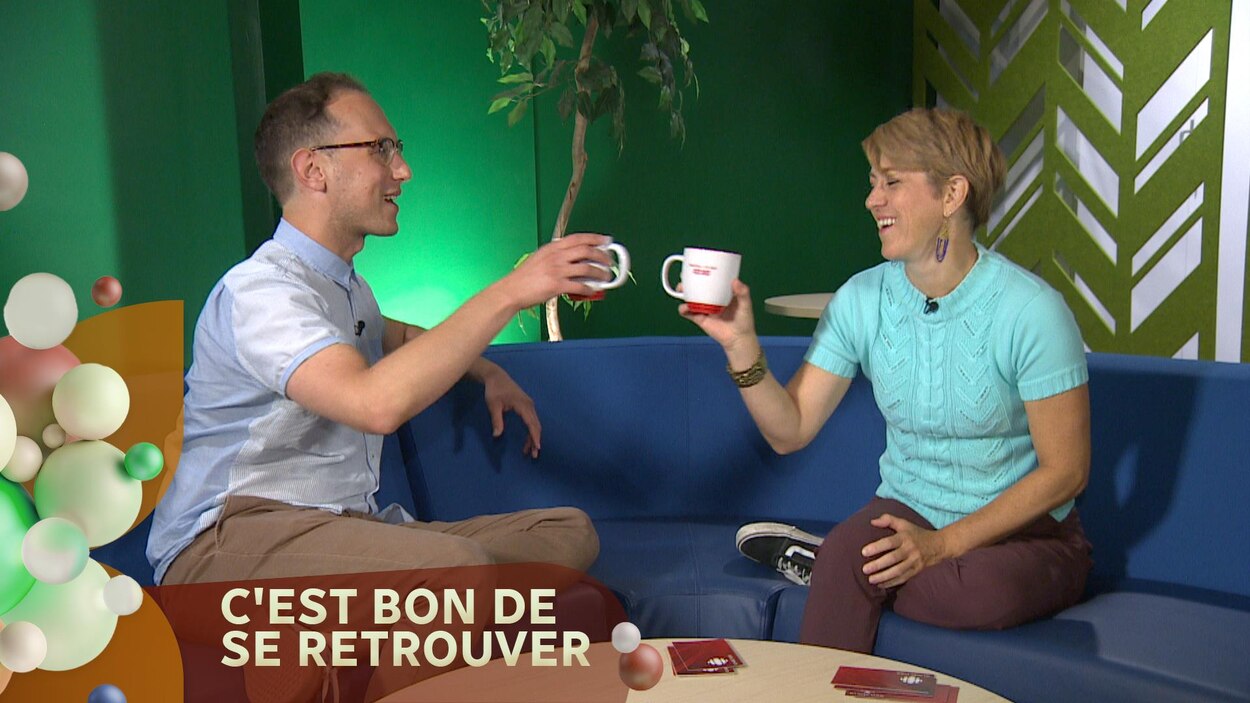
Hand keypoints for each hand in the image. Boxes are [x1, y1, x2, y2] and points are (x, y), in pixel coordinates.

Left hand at [482, 370, 541, 457]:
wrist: (496, 377)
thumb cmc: (494, 390)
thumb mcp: (493, 405)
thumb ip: (496, 420)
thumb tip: (497, 435)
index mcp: (523, 405)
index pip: (531, 423)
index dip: (534, 436)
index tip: (537, 447)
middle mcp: (529, 405)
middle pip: (536, 426)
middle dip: (535, 440)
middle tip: (533, 455)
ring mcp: (529, 405)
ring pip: (535, 424)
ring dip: (533, 437)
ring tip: (528, 451)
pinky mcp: (527, 406)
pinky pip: (532, 421)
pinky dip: (531, 431)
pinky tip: (527, 440)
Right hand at [499, 233, 614, 308]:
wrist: (512, 291)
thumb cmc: (524, 277)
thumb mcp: (540, 258)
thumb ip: (556, 256)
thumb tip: (575, 259)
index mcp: (552, 248)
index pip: (578, 238)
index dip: (595, 238)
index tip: (606, 240)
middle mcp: (556, 256)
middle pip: (586, 251)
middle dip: (602, 256)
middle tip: (609, 262)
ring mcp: (557, 270)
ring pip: (586, 268)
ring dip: (600, 273)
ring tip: (606, 277)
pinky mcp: (556, 285)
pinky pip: (579, 286)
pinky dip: (589, 289)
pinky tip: (593, 291)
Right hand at [678, 279, 757, 349]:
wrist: (738, 339)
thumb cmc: (744, 321)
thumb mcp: (746, 304)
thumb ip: (743, 292)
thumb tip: (735, 281)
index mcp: (721, 293)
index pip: (711, 281)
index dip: (704, 273)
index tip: (698, 267)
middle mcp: (711, 299)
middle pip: (697, 288)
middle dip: (689, 283)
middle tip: (685, 278)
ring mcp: (705, 308)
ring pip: (691, 299)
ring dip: (683, 294)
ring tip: (681, 291)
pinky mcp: (700, 319)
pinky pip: (689, 313)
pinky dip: (683, 310)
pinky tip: (684, 307)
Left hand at [860, 514, 949, 588]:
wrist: (938, 545)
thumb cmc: (916, 533)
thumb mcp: (904, 523)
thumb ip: (888, 520)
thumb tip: (872, 521)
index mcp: (905, 537)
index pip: (889, 542)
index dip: (876, 547)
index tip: (864, 552)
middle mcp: (910, 550)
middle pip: (892, 559)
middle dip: (878, 565)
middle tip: (864, 569)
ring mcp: (914, 562)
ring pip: (898, 571)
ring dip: (883, 576)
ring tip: (870, 580)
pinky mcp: (916, 571)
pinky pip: (903, 578)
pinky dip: (891, 583)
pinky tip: (880, 585)